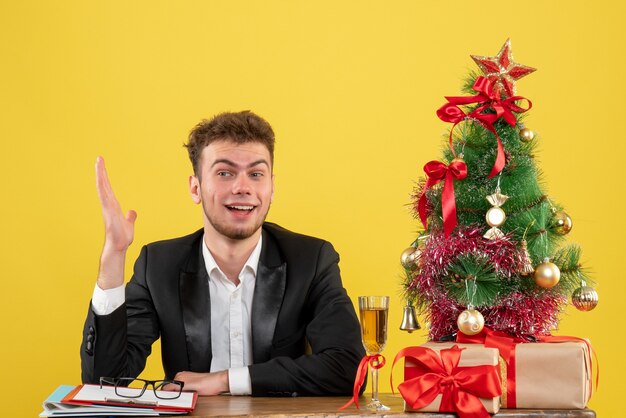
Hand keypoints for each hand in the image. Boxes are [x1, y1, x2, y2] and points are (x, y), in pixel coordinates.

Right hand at [95, 157, 136, 288]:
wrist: (119, 246)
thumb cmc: (122, 237)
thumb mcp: (129, 223)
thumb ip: (130, 217)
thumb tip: (132, 212)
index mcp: (113, 205)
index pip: (108, 188)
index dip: (106, 178)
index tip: (103, 166)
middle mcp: (108, 204)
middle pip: (104, 184)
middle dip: (101, 171)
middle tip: (99, 158)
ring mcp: (107, 207)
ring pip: (103, 188)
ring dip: (101, 175)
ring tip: (99, 162)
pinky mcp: (108, 211)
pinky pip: (104, 196)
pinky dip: (102, 187)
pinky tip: (100, 178)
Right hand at [166, 371, 228, 395]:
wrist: (219, 382)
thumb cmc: (209, 383)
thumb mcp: (191, 387)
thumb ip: (178, 388)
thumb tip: (166, 389)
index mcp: (180, 376)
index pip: (166, 387)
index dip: (166, 395)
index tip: (168, 401)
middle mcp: (182, 377)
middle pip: (172, 390)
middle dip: (174, 396)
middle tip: (182, 400)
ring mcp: (187, 380)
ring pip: (178, 391)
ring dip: (181, 396)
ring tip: (189, 397)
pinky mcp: (192, 384)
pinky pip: (184, 391)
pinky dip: (185, 395)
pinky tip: (191, 396)